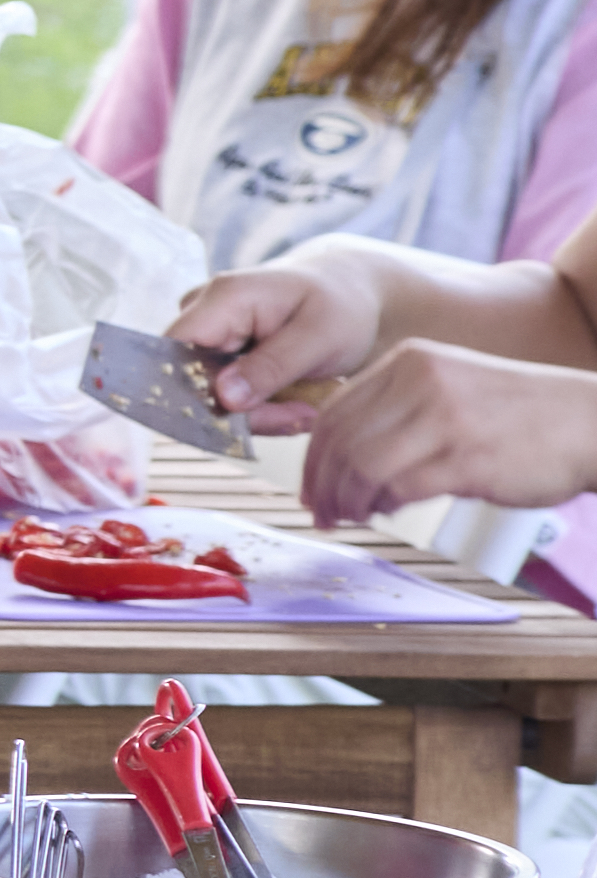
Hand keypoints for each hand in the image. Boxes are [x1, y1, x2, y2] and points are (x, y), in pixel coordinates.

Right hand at [182, 251, 398, 412]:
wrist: (352, 295)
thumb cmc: (341, 307)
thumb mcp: (320, 338)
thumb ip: (272, 367)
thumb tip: (223, 398)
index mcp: (224, 297)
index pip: (174, 350)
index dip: (191, 391)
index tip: (242, 421)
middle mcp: (204, 312)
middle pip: (193, 379)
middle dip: (245, 411)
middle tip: (300, 419)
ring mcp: (209, 333)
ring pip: (210, 392)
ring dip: (259, 413)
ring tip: (306, 412)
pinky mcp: (218, 352)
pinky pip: (225, 393)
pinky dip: (261, 408)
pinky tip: (296, 405)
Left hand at [280, 338, 596, 526]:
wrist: (591, 423)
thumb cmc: (522, 416)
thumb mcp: (451, 389)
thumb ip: (399, 410)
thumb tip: (344, 461)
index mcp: (411, 361)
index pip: (335, 410)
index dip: (313, 456)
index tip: (309, 486)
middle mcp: (422, 382)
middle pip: (339, 439)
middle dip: (321, 484)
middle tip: (320, 511)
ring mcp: (445, 418)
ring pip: (362, 464)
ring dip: (347, 500)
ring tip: (351, 516)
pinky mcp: (467, 457)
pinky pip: (399, 486)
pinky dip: (382, 505)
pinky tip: (385, 511)